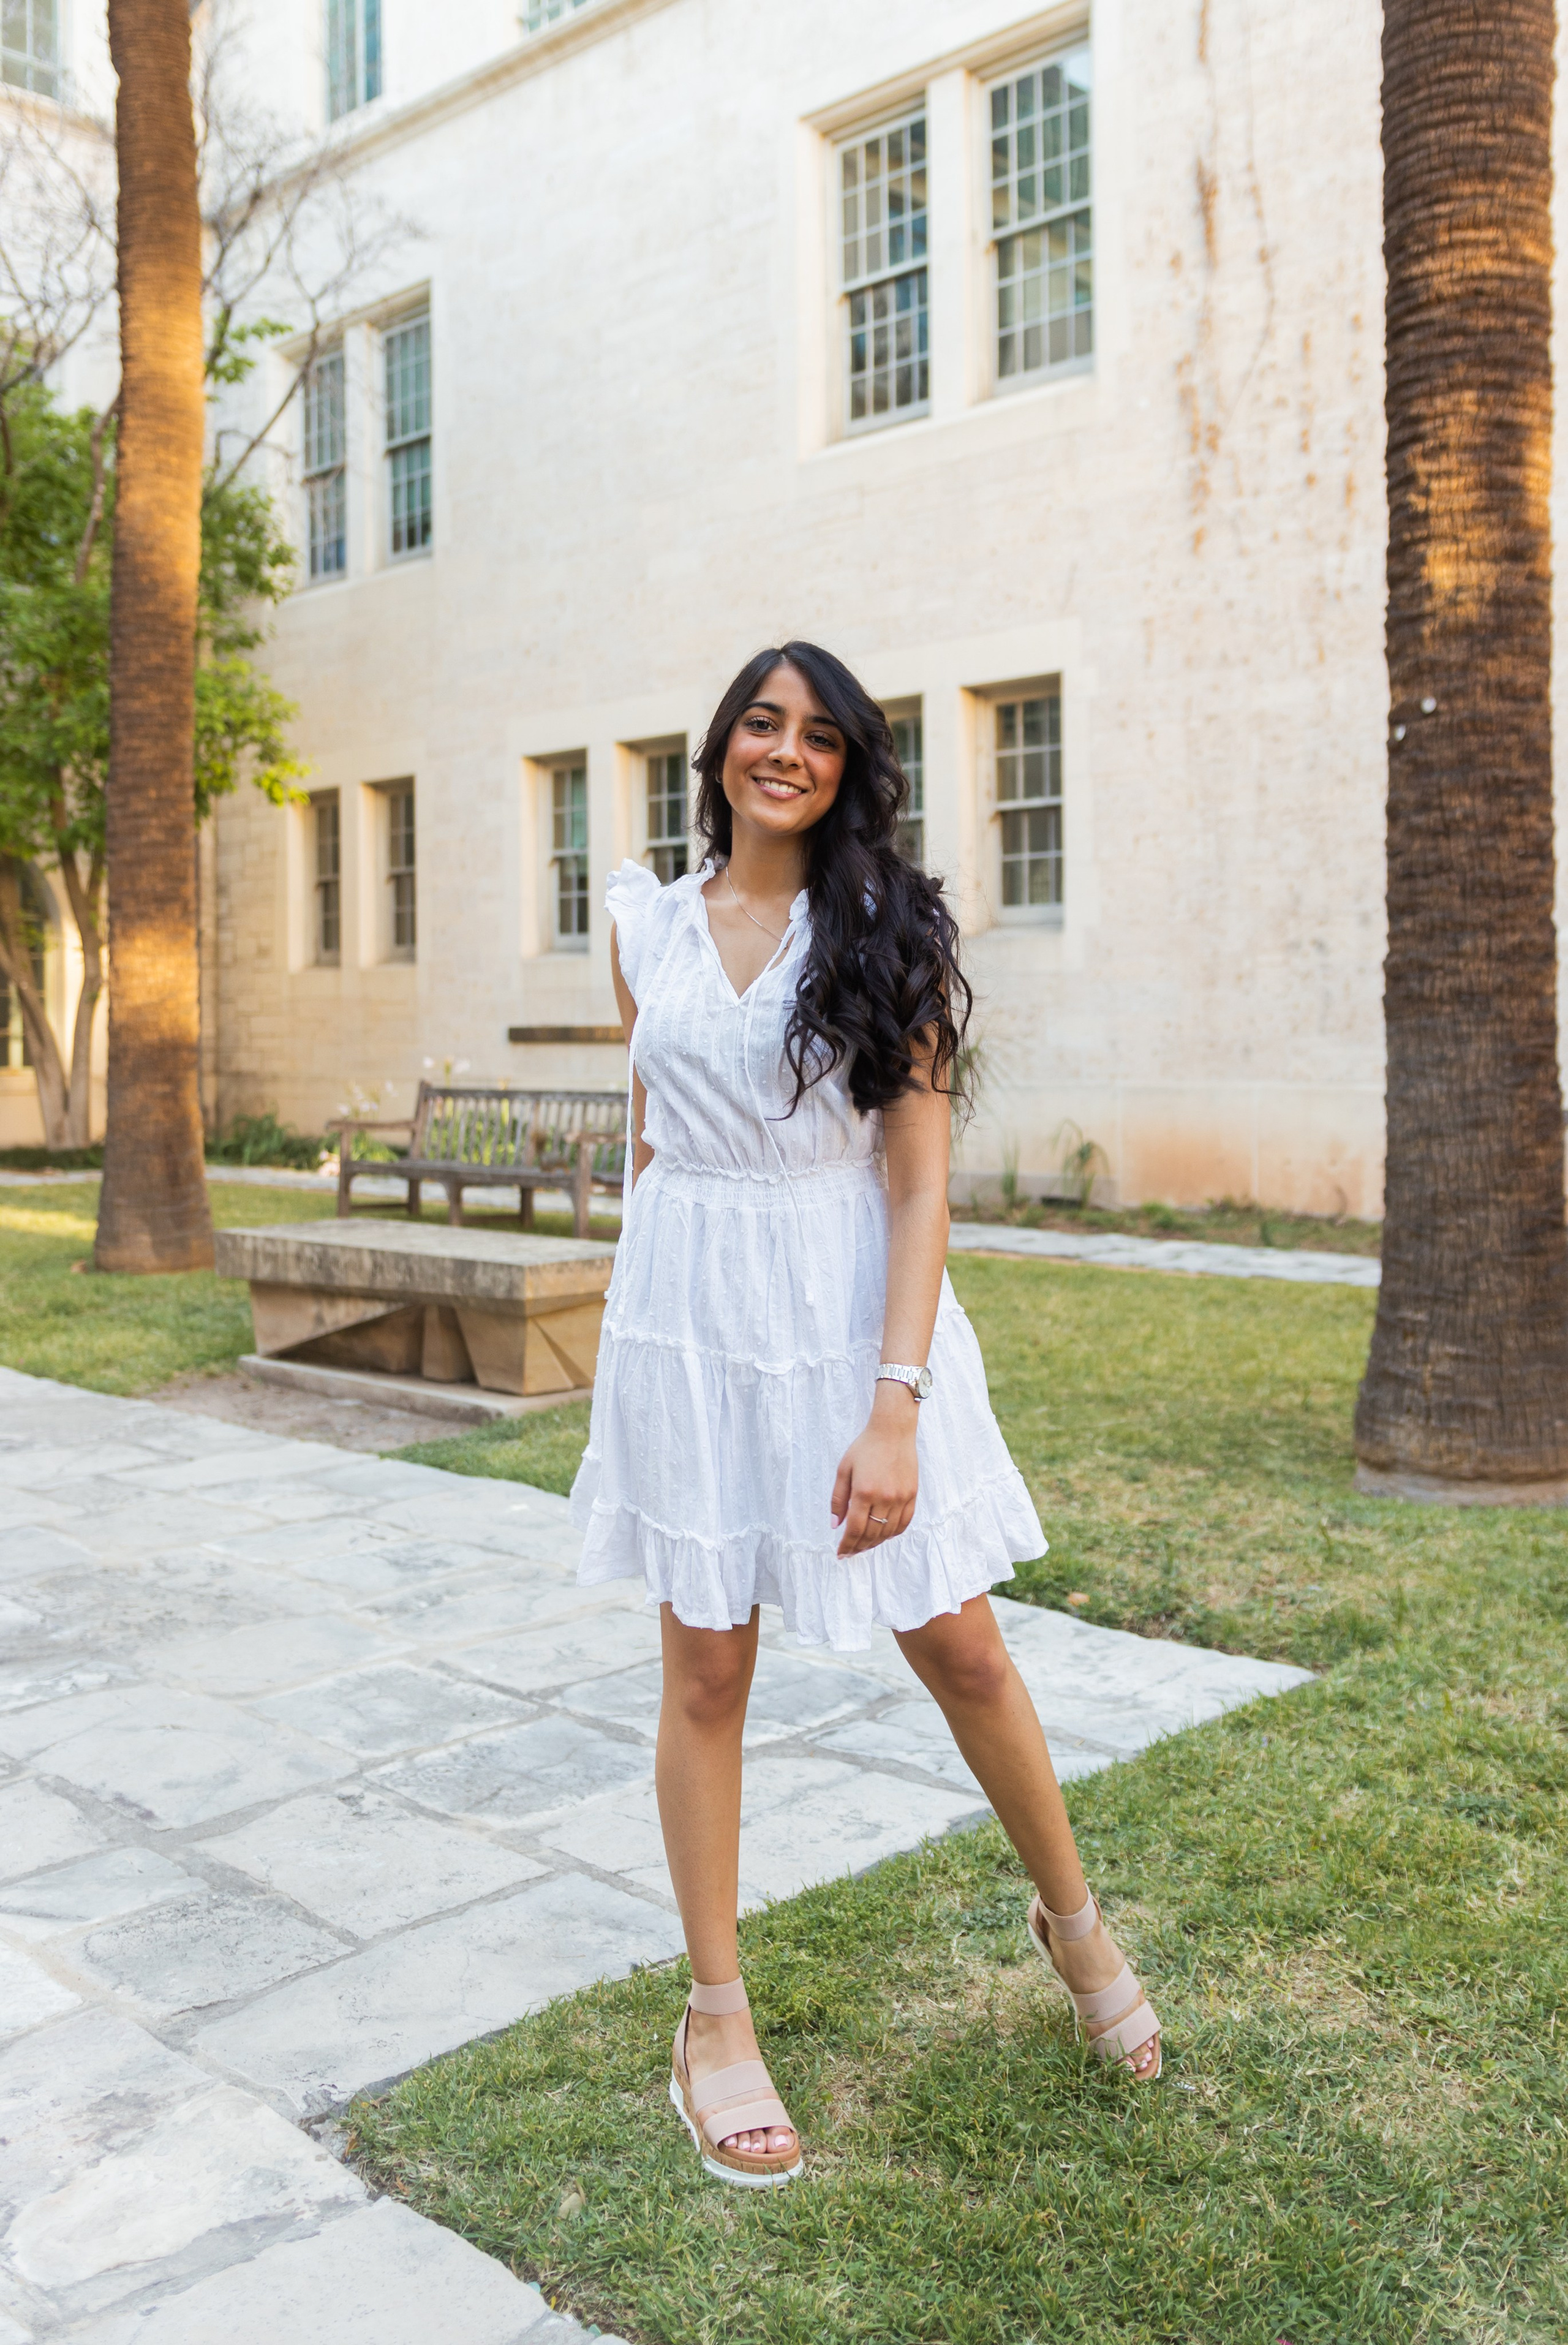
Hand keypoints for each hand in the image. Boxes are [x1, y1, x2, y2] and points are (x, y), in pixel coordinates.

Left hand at [831, 1385, 919, 1556]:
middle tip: (850, 1553)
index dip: (847, 1545)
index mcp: (864, 1492)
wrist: (893, 1431)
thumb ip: (838, 1499)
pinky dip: (893, 1533)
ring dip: (875, 1542)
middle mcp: (884, 1498)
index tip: (841, 1554)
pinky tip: (884, 1535)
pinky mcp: (912, 1495)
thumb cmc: (865, 1447)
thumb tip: (835, 1525)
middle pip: (871, 1534)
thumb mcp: (844, 1469)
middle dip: (859, 1547)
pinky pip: (904, 1523)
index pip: (855, 1529)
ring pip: (888, 1531)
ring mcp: (901, 1497)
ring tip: (864, 1546)